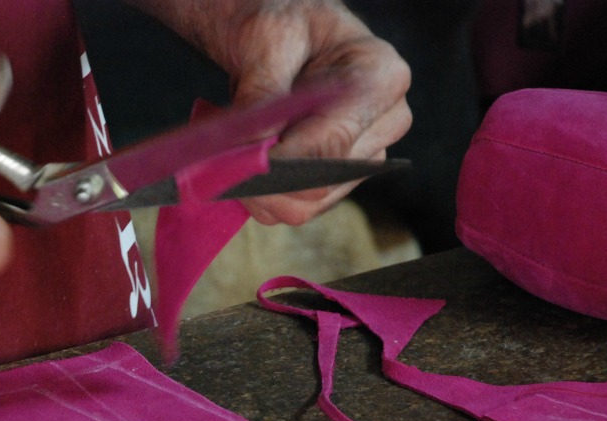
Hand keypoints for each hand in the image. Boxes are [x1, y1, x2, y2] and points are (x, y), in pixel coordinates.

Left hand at [128, 0, 411, 223]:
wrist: (286, 38)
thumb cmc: (283, 27)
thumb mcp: (268, 39)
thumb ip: (263, 91)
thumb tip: (256, 146)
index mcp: (381, 77)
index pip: (332, 142)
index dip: (280, 161)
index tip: (235, 162)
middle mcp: (387, 121)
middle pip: (320, 184)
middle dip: (264, 181)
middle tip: (219, 165)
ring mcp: (367, 155)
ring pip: (307, 206)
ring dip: (259, 194)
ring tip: (229, 163)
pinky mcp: (342, 179)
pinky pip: (298, 208)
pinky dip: (264, 198)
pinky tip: (245, 169)